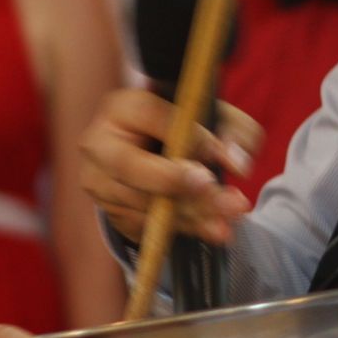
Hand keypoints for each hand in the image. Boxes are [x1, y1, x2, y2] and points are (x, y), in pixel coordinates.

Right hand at [78, 89, 261, 243]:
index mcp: (122, 107)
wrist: (150, 151)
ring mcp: (99, 183)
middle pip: (131, 166)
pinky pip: (144, 226)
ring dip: (189, 214)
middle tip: (218, 195)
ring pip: (141, 203)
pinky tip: (211, 229)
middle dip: (177, 183)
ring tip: (228, 220)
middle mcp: (100, 144)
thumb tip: (238, 164)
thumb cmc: (182, 127)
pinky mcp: (109, 213)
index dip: (188, 137)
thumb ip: (233, 129)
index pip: (150, 115)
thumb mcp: (212, 115)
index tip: (224, 157)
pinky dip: (182, 229)